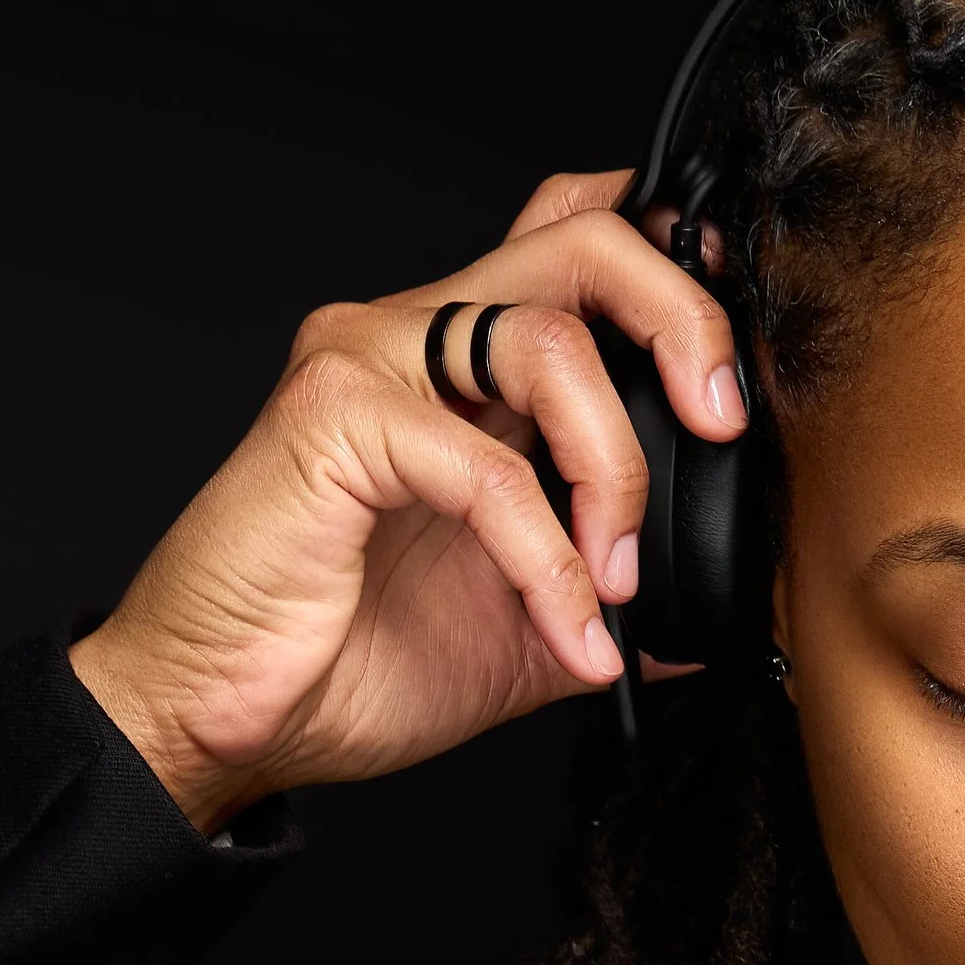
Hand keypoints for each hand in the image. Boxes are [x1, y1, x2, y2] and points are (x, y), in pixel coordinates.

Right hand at [69, 170, 747, 833]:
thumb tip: (713, 613)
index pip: (576, 247)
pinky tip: (571, 633)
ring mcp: (369, 364)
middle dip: (683, 320)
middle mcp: (418, 338)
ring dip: (617, 469)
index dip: (672, 271)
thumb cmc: (348, 663)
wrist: (229, 723)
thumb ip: (616, 599)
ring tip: (621, 579)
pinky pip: (487, 469)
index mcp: (466, 370)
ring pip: (547, 338)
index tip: (735, 371)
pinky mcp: (331, 420)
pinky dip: (551, 562)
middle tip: (719, 425)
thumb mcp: (530, 633)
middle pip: (582, 241)